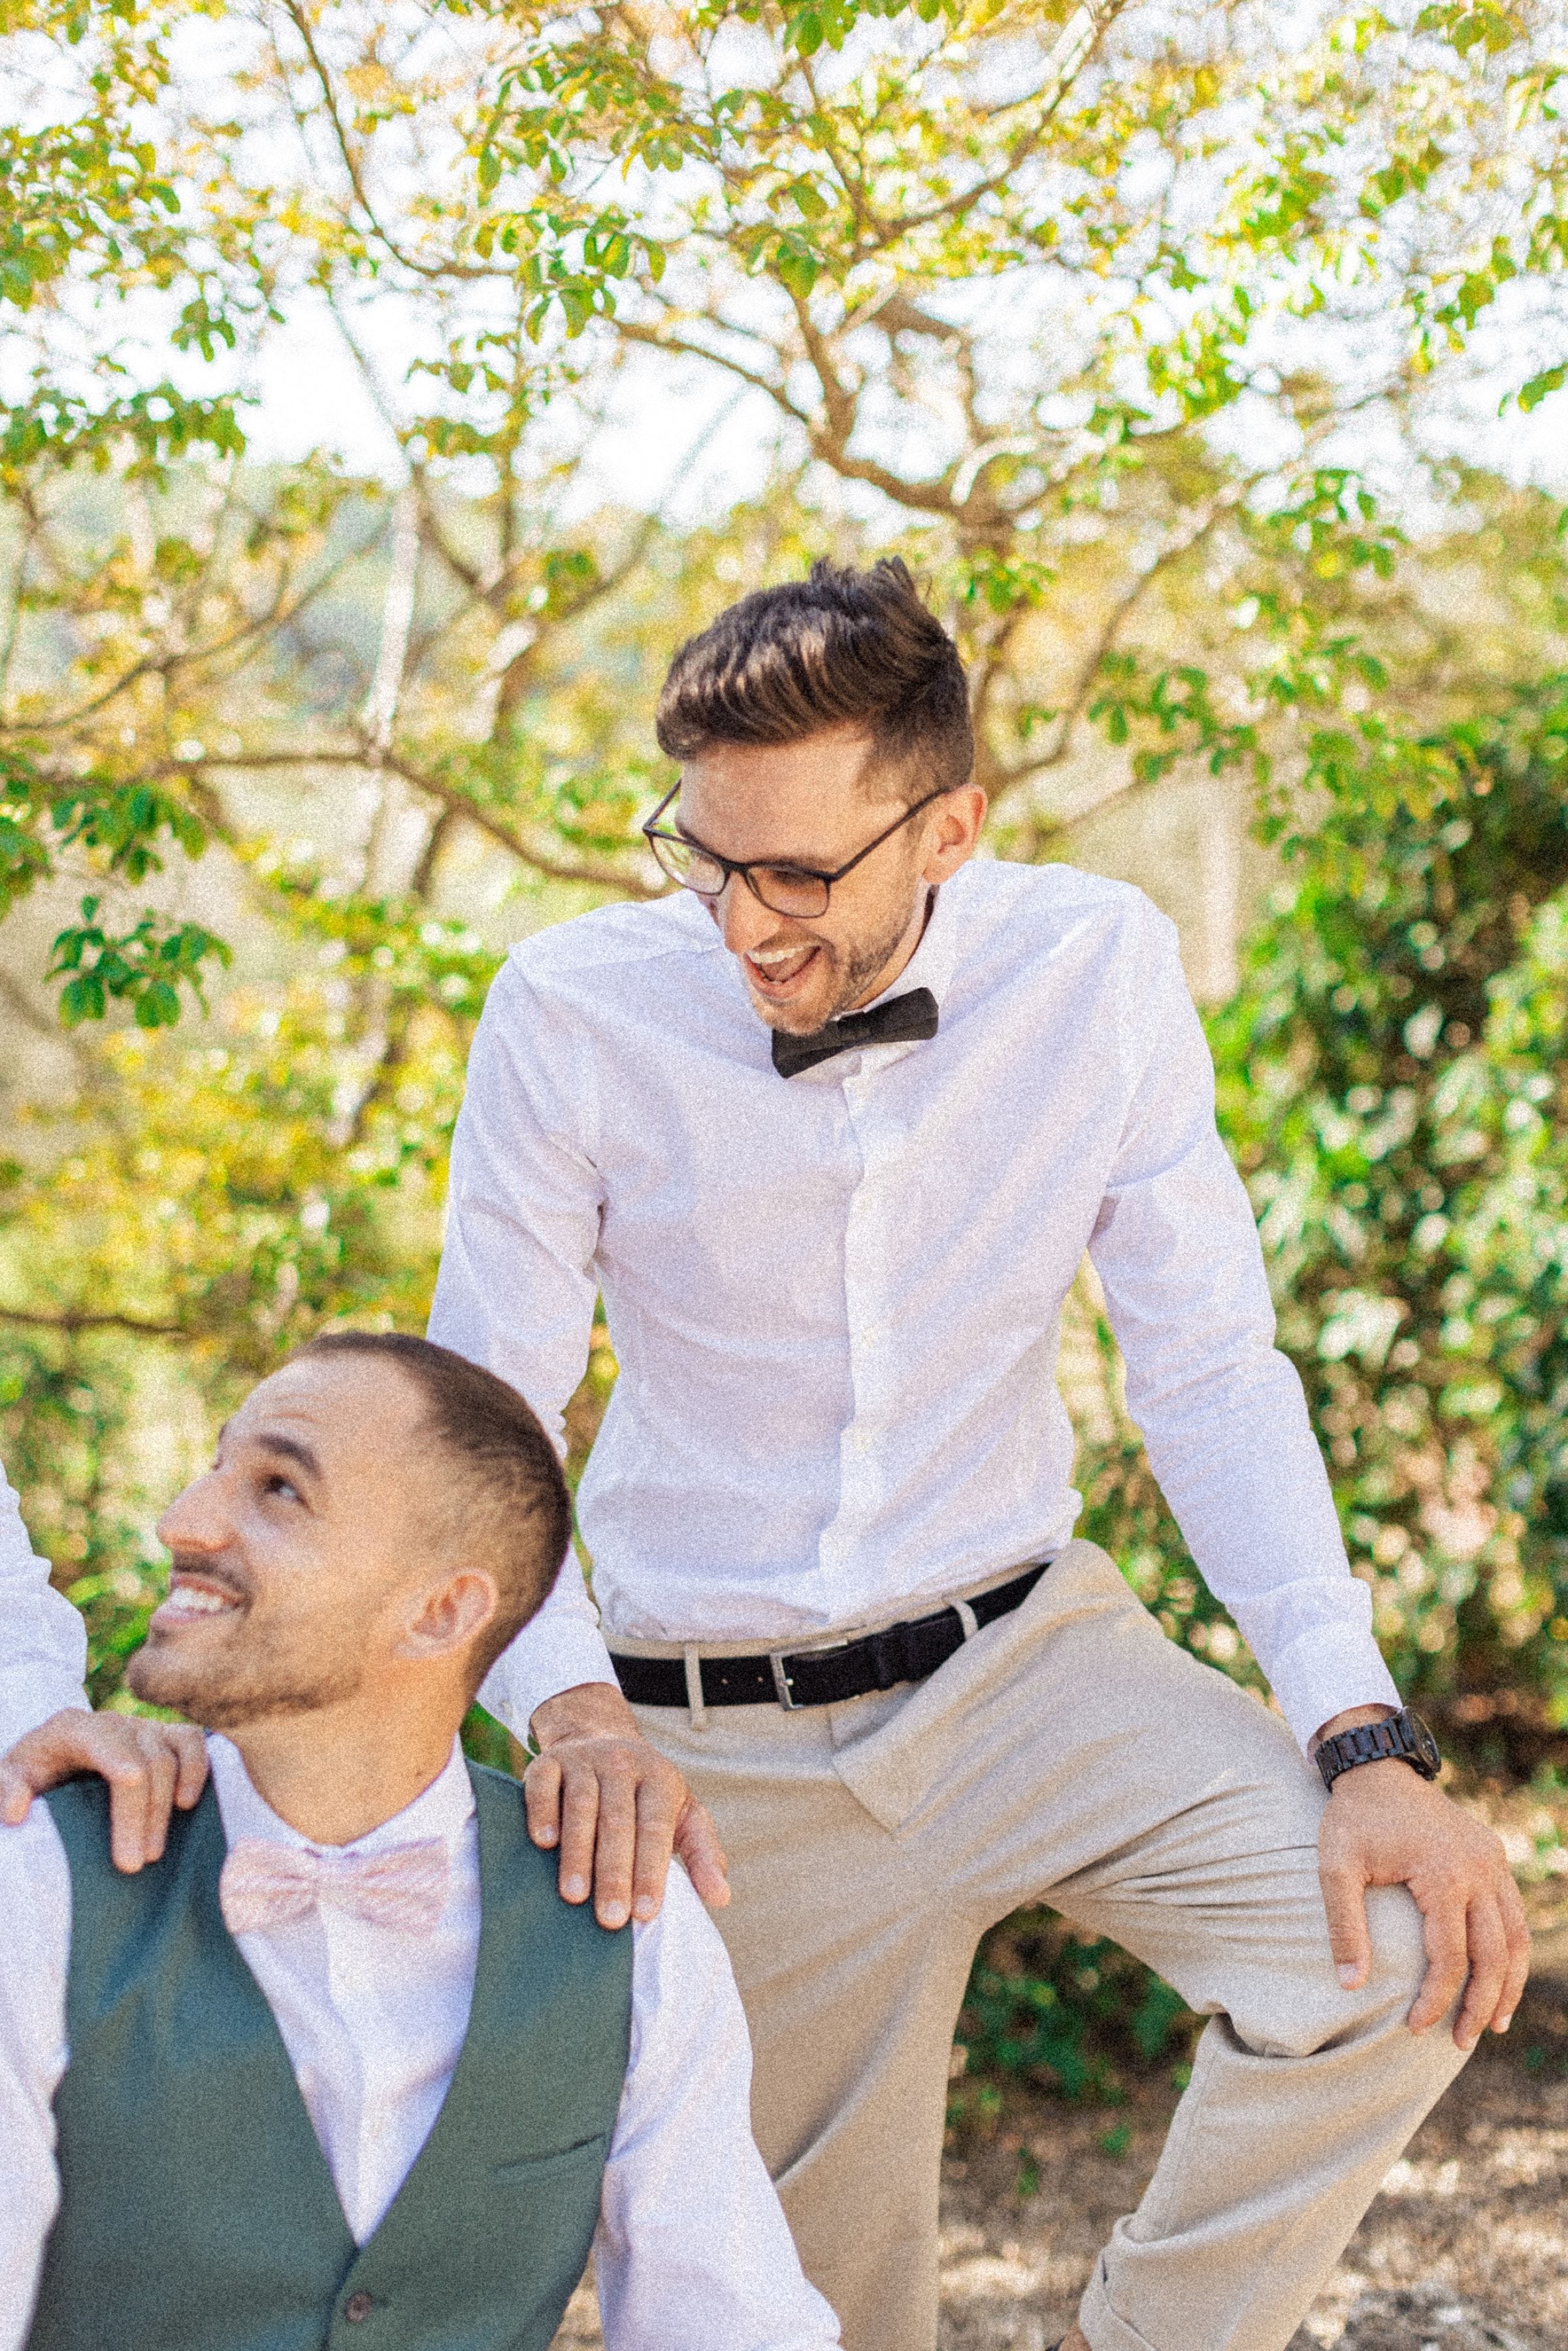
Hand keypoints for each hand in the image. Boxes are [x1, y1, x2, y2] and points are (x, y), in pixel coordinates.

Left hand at [0, 1709, 208, 1872]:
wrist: (54, 1761)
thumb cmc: (33, 1775)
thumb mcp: (10, 1778)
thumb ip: (6, 1788)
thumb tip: (15, 1811)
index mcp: (72, 1728)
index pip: (101, 1739)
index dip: (118, 1759)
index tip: (130, 1783)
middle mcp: (113, 1721)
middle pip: (141, 1760)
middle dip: (140, 1814)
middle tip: (132, 1865)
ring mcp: (143, 1727)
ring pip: (170, 1757)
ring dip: (165, 1808)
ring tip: (154, 1853)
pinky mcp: (166, 1736)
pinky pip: (192, 1743)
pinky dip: (197, 1769)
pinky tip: (188, 1804)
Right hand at [526, 1681, 729, 1928]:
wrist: (600, 1737)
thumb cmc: (646, 1794)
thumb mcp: (683, 1815)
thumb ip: (703, 1854)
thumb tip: (721, 1898)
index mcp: (660, 1779)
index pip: (655, 1829)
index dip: (650, 1871)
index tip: (645, 1913)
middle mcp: (623, 1764)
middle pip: (618, 1821)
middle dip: (614, 1874)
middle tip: (610, 1920)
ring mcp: (584, 1760)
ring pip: (581, 1806)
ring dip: (577, 1853)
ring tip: (574, 1896)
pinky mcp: (549, 1761)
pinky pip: (543, 1785)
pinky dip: (542, 1812)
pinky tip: (543, 1843)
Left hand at [1315, 1719, 1528, 2050]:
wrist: (1376, 1768)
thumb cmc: (1352, 1818)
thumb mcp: (1335, 1866)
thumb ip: (1343, 1925)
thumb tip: (1349, 1985)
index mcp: (1443, 1874)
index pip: (1449, 1956)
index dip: (1436, 1999)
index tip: (1415, 2028)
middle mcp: (1479, 1869)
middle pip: (1492, 1954)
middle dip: (1479, 2004)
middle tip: (1461, 2043)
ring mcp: (1492, 1861)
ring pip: (1514, 1938)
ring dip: (1507, 1985)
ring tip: (1492, 2024)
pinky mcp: (1493, 1856)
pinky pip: (1512, 1915)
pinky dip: (1510, 1952)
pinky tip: (1500, 1979)